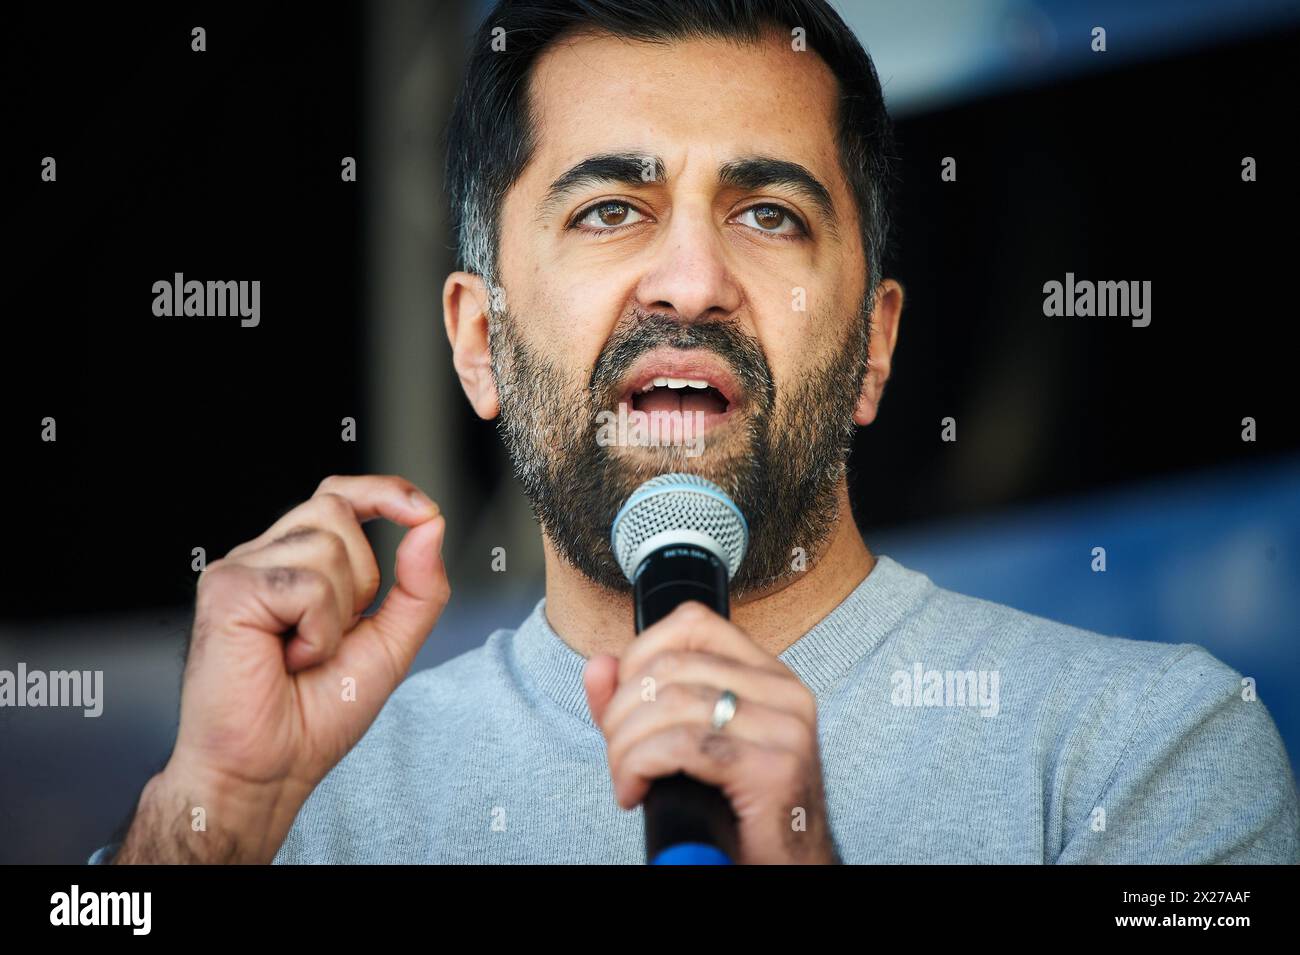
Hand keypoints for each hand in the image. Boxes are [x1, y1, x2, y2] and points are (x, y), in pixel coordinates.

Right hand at [116, 474, 449, 862]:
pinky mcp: (226, 589)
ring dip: (337, 614)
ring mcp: (239, 569)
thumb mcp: (391, 644)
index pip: (338, 496)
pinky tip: (288, 661)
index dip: (381, 491)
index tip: (421, 510)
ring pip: (326, 545)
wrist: (268, 770)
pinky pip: (308, 585)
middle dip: (361, 579)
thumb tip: (432, 524)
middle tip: (329, 639)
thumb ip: (418, 587)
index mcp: (294, 562)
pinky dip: (317, 632)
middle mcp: (263, 556)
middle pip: (336, 510)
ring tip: (304, 654)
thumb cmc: (317, 714)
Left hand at [583, 601, 838, 863]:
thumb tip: (598, 665)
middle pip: (671, 666)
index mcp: (767, 675)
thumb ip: (636, 702)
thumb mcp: (681, 745)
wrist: (786, 868)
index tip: (624, 703)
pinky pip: (681, 745)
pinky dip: (640, 766)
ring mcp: (785, 727)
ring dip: (626, 745)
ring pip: (672, 703)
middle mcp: (784, 691)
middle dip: (622, 711)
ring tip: (626, 778)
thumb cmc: (735, 810)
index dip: (640, 653)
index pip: (693, 624)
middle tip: (619, 755)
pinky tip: (637, 792)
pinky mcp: (775, 768)